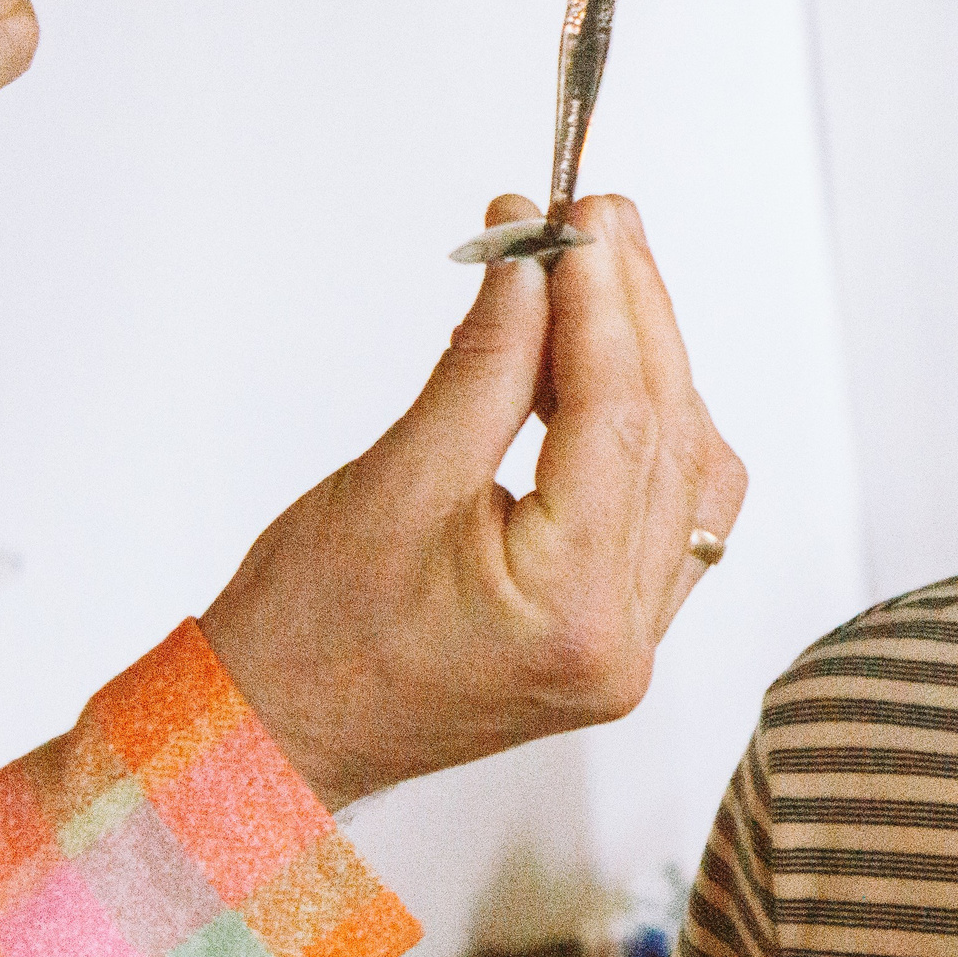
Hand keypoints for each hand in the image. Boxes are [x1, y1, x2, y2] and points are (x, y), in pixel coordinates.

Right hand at [199, 194, 749, 809]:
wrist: (272, 734)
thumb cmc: (307, 634)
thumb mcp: (396, 476)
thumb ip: (487, 363)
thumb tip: (536, 264)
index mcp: (571, 613)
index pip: (618, 421)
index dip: (604, 303)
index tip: (581, 222)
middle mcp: (624, 639)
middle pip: (666, 437)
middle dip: (633, 317)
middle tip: (599, 224)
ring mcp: (632, 642)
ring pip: (685, 469)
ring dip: (651, 366)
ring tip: (601, 276)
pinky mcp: (620, 631)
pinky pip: (672, 514)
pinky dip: (651, 431)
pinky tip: (615, 367)